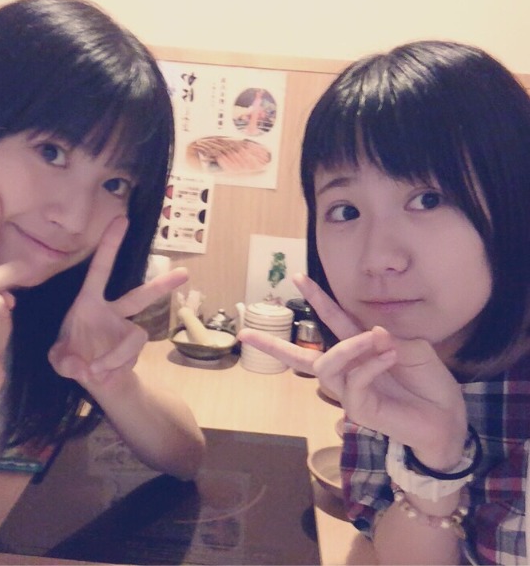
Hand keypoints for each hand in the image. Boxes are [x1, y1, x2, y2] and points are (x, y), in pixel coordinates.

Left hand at [49, 216, 188, 388]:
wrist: (96, 380)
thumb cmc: (73, 358)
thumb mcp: (59, 360)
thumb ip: (65, 362)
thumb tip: (85, 366)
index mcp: (89, 303)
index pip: (101, 270)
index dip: (110, 246)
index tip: (122, 219)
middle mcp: (112, 312)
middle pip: (140, 296)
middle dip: (161, 286)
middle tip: (185, 274)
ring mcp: (127, 330)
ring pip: (135, 337)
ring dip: (116, 356)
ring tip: (97, 370)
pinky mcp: (135, 348)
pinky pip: (129, 357)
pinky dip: (114, 366)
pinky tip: (103, 372)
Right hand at [238, 273, 466, 468]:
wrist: (448, 417)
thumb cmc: (430, 382)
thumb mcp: (412, 348)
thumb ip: (388, 337)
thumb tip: (370, 330)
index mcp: (360, 349)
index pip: (332, 319)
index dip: (317, 297)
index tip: (298, 276)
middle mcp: (348, 369)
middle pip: (301, 357)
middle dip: (273, 345)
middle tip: (246, 334)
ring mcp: (350, 391)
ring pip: (326, 365)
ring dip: (349, 346)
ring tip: (377, 337)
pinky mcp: (358, 408)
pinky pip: (355, 380)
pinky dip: (371, 363)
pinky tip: (390, 355)